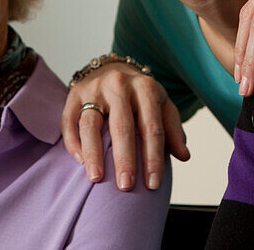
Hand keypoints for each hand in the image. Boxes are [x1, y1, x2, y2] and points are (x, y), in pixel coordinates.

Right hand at [61, 62, 189, 190]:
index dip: (153, 157)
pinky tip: (80, 161)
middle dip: (124, 158)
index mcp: (145, 88)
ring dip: (94, 152)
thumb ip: (172, 130)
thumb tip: (184, 156)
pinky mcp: (74, 94)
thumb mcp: (162, 106)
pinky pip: (69, 121)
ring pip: (91, 123)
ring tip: (96, 178)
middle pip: (122, 126)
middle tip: (126, 186)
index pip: (151, 127)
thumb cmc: (140, 96)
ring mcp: (94, 88)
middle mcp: (119, 85)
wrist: (113, 68)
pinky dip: (73, 142)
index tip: (153, 184)